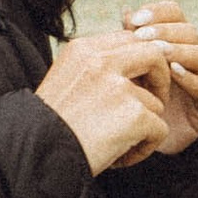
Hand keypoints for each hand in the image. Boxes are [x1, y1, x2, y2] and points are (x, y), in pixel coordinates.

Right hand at [37, 26, 169, 174]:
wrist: (36, 156)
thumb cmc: (49, 128)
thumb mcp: (65, 81)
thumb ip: (94, 69)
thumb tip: (130, 70)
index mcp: (82, 49)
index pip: (130, 39)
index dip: (141, 63)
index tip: (138, 85)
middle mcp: (101, 61)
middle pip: (154, 55)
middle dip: (160, 80)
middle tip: (150, 106)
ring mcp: (119, 86)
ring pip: (157, 102)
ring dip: (143, 127)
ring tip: (117, 145)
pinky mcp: (134, 114)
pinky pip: (160, 129)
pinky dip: (144, 148)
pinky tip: (119, 158)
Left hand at [109, 0, 197, 161]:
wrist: (148, 139)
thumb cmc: (138, 97)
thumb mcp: (129, 67)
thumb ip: (130, 42)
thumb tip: (125, 12)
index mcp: (177, 42)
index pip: (176, 14)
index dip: (158, 12)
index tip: (134, 19)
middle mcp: (195, 58)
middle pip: (191, 32)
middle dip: (166, 31)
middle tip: (143, 36)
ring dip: (181, 51)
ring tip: (159, 53)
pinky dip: (192, 79)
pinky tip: (174, 73)